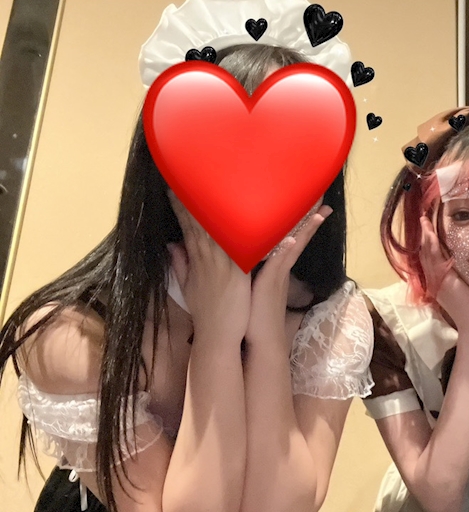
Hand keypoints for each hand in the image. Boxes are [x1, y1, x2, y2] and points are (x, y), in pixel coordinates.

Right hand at [168, 194, 250, 343]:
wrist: (217, 336)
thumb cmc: (208, 313)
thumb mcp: (188, 287)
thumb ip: (180, 264)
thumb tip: (170, 246)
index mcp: (196, 259)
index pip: (187, 226)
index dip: (181, 206)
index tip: (175, 187)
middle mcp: (207, 257)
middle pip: (199, 220)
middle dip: (194, 197)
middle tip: (190, 174)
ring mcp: (221, 262)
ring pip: (220, 227)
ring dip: (222, 205)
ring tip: (222, 182)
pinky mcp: (238, 271)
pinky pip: (242, 244)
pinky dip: (247, 229)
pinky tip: (254, 213)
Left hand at [246, 206, 332, 348]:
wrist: (255, 341)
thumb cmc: (249, 313)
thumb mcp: (246, 283)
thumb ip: (246, 264)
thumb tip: (240, 250)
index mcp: (274, 265)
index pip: (289, 235)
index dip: (298, 218)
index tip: (305, 200)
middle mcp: (280, 266)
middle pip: (298, 235)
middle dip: (309, 215)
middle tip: (322, 195)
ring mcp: (278, 274)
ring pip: (294, 244)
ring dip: (306, 226)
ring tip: (320, 209)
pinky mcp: (272, 282)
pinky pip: (282, 261)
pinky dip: (288, 249)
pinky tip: (295, 237)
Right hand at [419, 215, 468, 334]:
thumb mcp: (468, 287)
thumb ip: (466, 275)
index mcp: (439, 282)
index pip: (430, 258)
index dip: (428, 242)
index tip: (429, 228)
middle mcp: (433, 280)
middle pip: (424, 253)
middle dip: (423, 235)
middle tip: (423, 219)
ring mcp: (435, 280)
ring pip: (426, 253)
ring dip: (425, 236)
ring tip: (424, 220)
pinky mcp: (441, 280)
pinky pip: (433, 259)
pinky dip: (431, 245)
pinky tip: (430, 232)